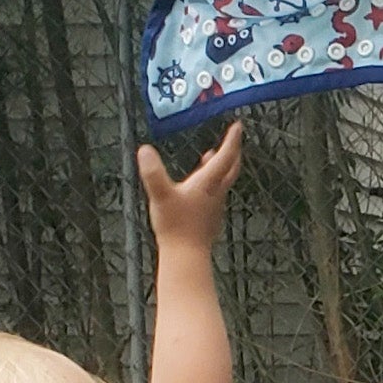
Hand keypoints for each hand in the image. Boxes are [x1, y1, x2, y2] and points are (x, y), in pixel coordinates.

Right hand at [139, 122, 243, 253]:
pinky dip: (211, 182)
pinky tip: (198, 187)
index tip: (238, 126)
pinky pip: (214, 194)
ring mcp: (214, 207)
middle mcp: (216, 193)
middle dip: (233, 151)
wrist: (186, 257)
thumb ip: (152, 173)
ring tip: (210, 155)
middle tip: (234, 138)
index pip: (226, 157)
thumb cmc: (175, 226)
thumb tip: (144, 149)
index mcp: (208, 183)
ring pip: (222, 181)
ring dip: (220, 166)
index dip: (232, 140)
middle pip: (231, 168)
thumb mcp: (160, 195)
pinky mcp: (209, 218)